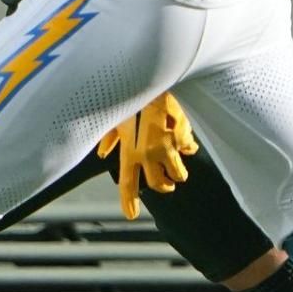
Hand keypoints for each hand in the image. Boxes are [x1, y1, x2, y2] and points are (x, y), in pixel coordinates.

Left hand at [97, 92, 198, 219]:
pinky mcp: (183, 137)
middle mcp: (148, 153)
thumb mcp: (115, 115)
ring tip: (178, 168)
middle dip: (164, 187)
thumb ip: (110, 137)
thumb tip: (102, 152)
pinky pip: (190, 148)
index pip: (127, 182)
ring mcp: (167, 147)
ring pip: (178, 174)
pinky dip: (188, 146)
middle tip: (167, 184)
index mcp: (129, 149)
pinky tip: (186, 141)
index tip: (130, 215)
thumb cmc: (130, 95)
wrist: (151, 77)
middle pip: (158, 184)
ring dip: (178, 173)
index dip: (128, 200)